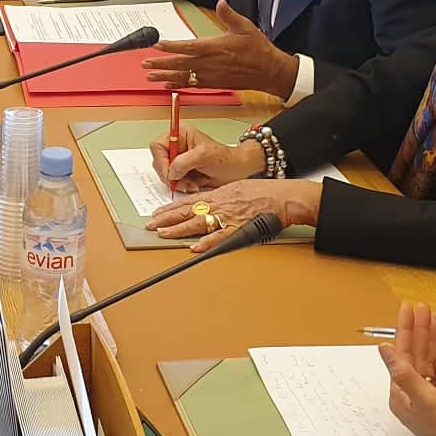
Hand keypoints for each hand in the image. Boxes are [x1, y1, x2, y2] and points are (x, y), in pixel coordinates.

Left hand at [141, 0, 299, 96]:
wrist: (269, 72)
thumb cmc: (258, 50)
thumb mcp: (245, 27)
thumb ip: (229, 15)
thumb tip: (220, 3)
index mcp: (215, 48)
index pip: (188, 46)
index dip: (171, 46)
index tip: (157, 45)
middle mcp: (210, 63)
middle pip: (180, 63)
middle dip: (161, 63)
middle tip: (145, 63)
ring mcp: (211, 76)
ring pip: (183, 76)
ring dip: (165, 76)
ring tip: (150, 76)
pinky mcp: (214, 84)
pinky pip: (192, 85)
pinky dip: (178, 85)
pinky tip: (168, 85)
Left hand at [146, 177, 319, 252]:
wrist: (284, 196)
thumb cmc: (265, 193)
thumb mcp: (237, 189)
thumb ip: (221, 198)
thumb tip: (207, 205)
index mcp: (219, 194)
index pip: (188, 201)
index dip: (170, 208)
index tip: (157, 214)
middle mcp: (220, 203)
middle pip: (188, 211)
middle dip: (167, 219)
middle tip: (151, 225)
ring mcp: (228, 216)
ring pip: (198, 223)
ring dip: (179, 229)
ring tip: (163, 234)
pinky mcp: (240, 227)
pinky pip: (221, 236)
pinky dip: (207, 242)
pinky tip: (195, 246)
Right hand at [151, 123, 265, 190]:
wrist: (237, 170)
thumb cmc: (226, 158)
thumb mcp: (204, 156)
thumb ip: (184, 162)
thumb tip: (171, 171)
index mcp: (181, 135)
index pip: (158, 146)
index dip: (161, 161)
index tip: (170, 173)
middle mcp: (178, 146)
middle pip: (160, 162)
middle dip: (171, 175)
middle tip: (181, 182)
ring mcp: (180, 160)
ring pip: (167, 174)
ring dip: (178, 182)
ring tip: (192, 184)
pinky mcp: (184, 172)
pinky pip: (175, 182)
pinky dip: (183, 186)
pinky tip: (194, 185)